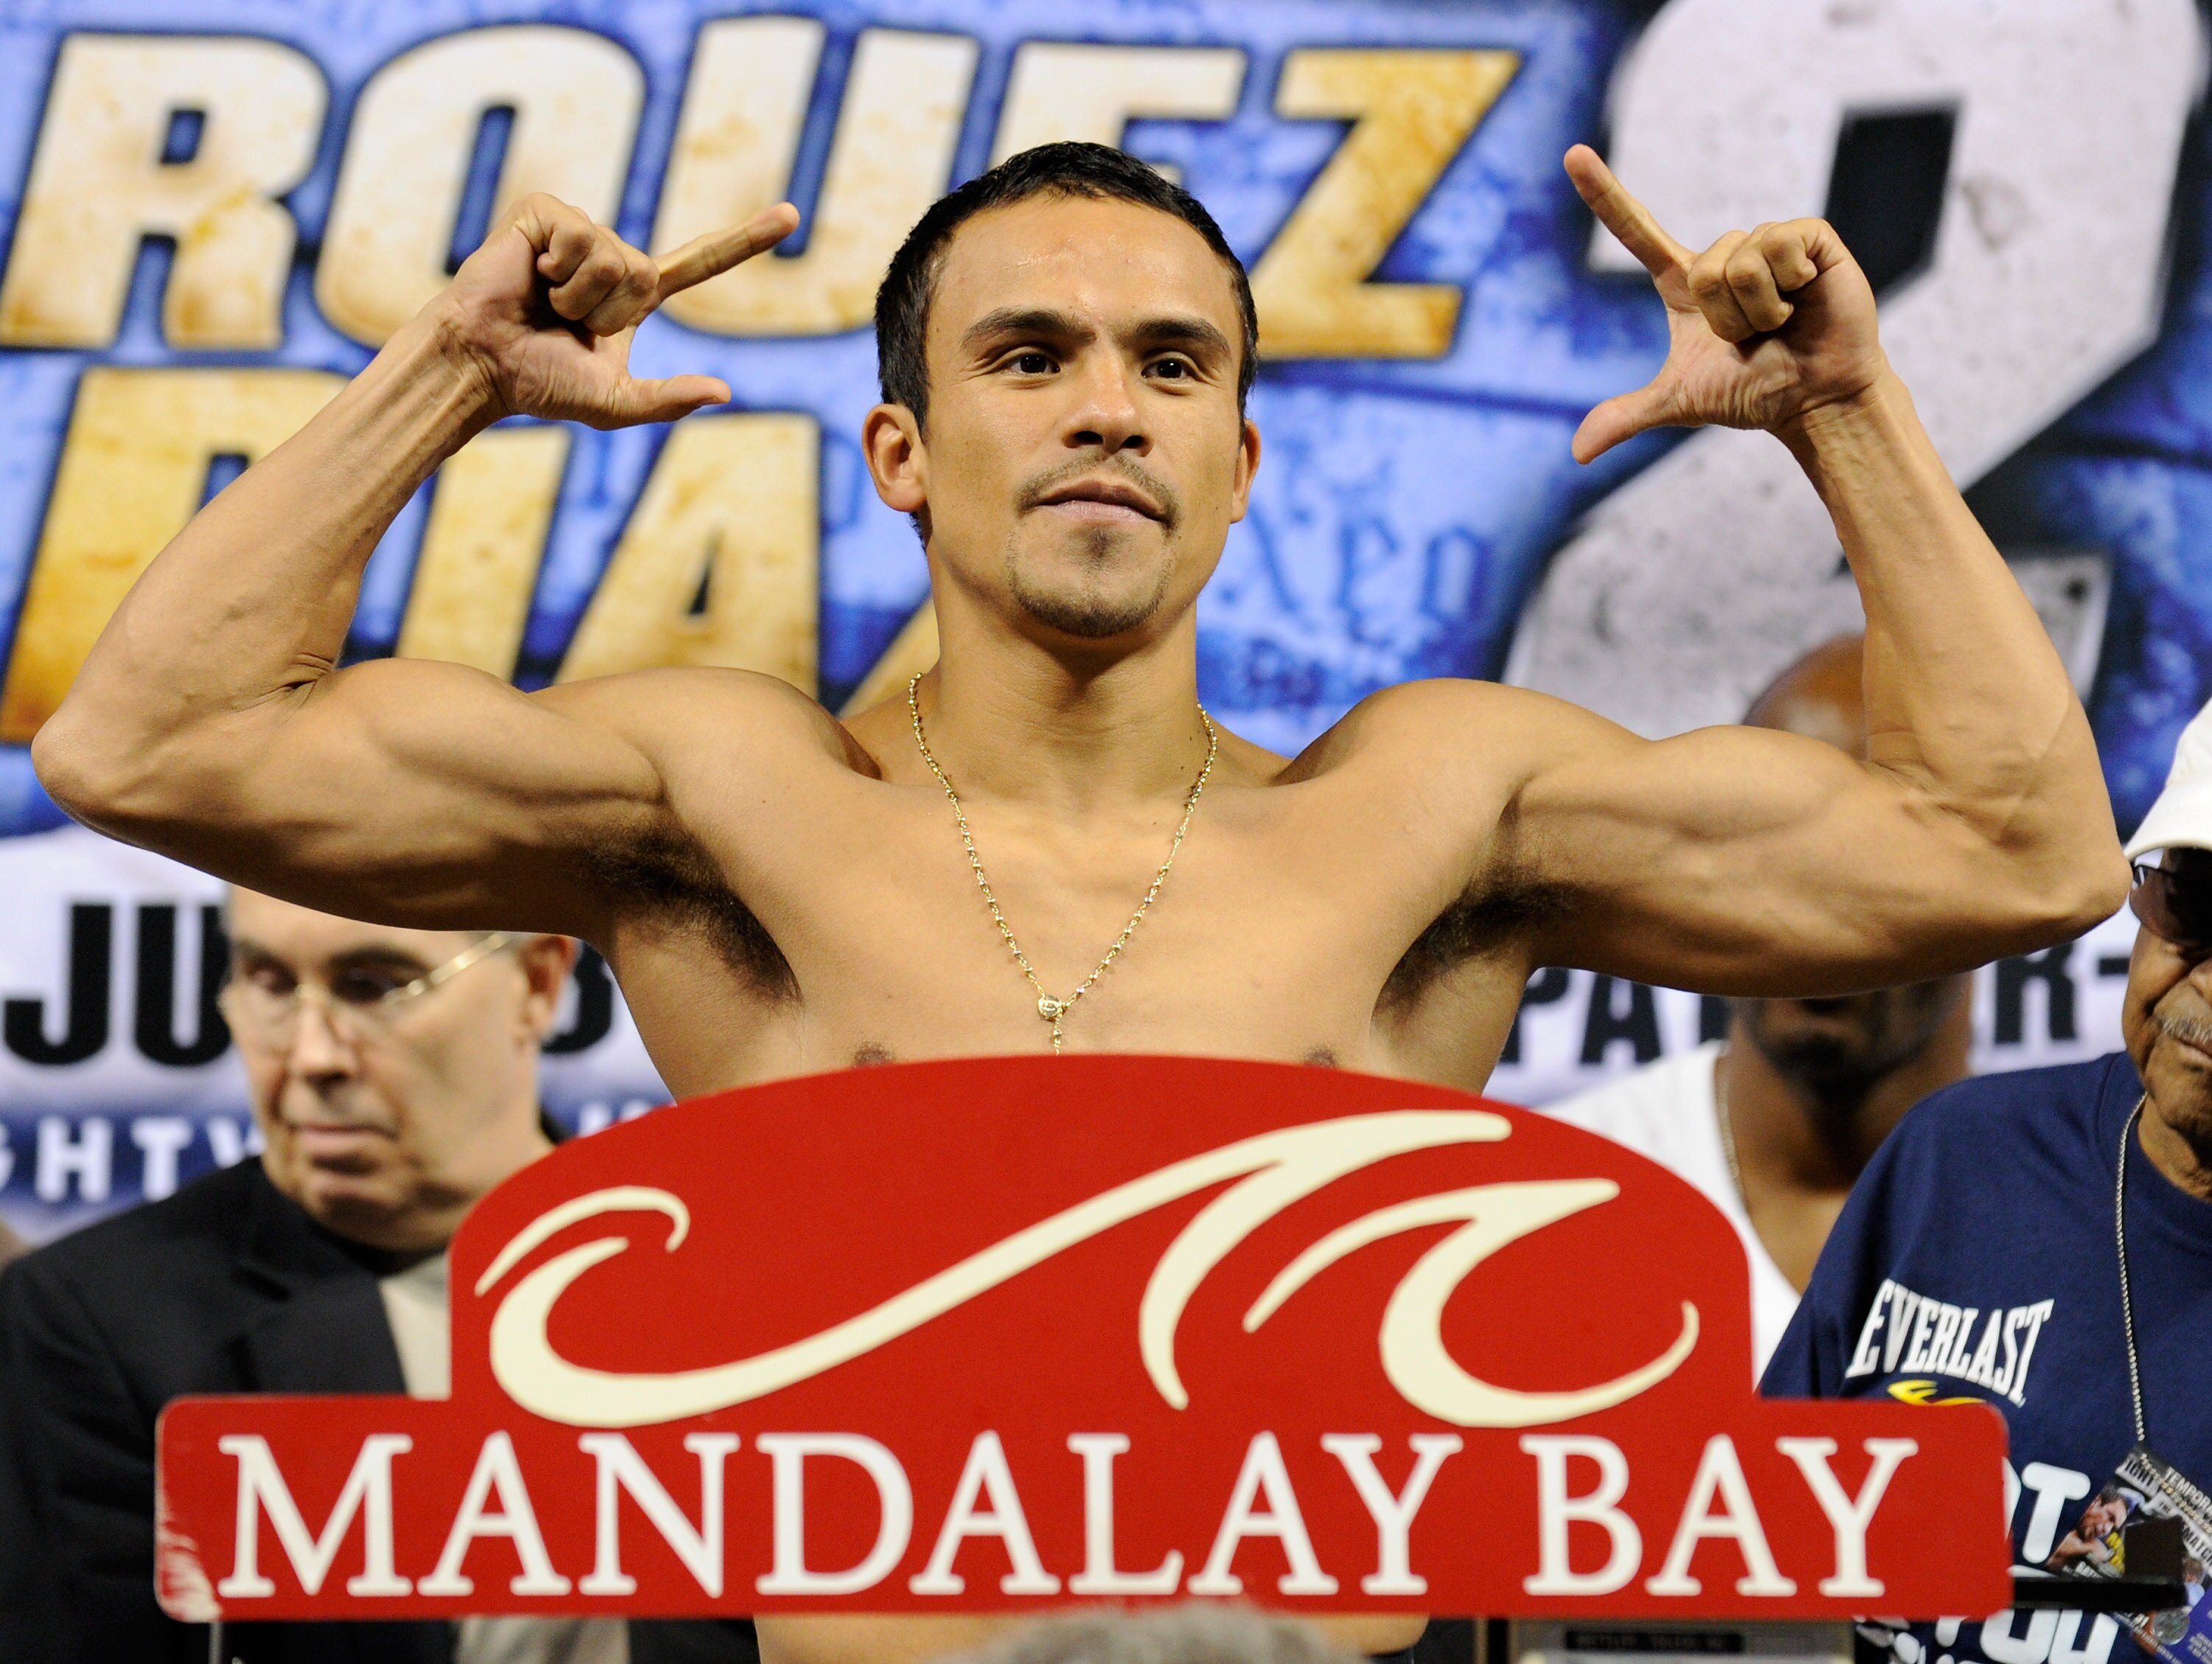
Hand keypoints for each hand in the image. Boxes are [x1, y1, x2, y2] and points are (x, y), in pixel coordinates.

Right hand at [429, 194, 801, 428]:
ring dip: (580, 294)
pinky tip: (529, 274)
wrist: (482, 364)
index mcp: (634, 295)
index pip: (701, 263)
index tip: (792, 216)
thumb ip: (667, 401)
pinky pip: (581, 238)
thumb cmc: (539, 383)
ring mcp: (579, 228)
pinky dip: (557, 269)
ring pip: (616, 257)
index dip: (746, 240)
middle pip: (648, 273)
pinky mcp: (545, 210)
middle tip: (565, 323)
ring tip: (544, 302)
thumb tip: (724, 392)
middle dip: (609, 310)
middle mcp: (612, 255)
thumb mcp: (614, 403)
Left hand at [1565, 145, 1887, 462]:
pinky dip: (1786, 286)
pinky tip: (1806, 298)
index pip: (1636, 231)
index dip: (1604, 194)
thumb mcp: (1680, 402)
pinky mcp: (1809, 235)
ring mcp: (1768, 240)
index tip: (1571, 153)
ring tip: (1779, 322)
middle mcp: (1725, 253)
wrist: (1812, 400)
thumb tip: (1577, 453)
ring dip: (1755, 307)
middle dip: (1724, 316)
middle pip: (1700, 267)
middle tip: (1752, 335)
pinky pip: (1776, 247)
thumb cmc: (1753, 393)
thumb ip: (1628, 415)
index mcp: (1687, 282)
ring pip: (1737, 260)